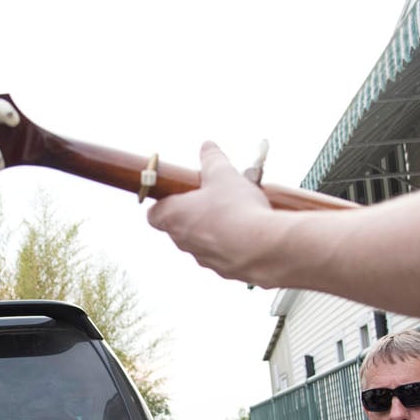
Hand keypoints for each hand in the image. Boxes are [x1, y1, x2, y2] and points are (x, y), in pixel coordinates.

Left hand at [144, 142, 288, 284]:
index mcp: (174, 217)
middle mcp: (184, 241)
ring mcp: (204, 259)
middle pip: (180, 226)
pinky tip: (252, 232)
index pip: (154, 214)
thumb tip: (207, 148)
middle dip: (196, 212)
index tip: (176, 193)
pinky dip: (234, 245)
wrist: (265, 248)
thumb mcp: (223, 174)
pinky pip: (225, 255)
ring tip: (239, 213)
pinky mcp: (226, 271)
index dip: (163, 202)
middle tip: (214, 198)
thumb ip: (212, 160)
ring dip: (216, 229)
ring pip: (204, 242)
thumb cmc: (236, 211)